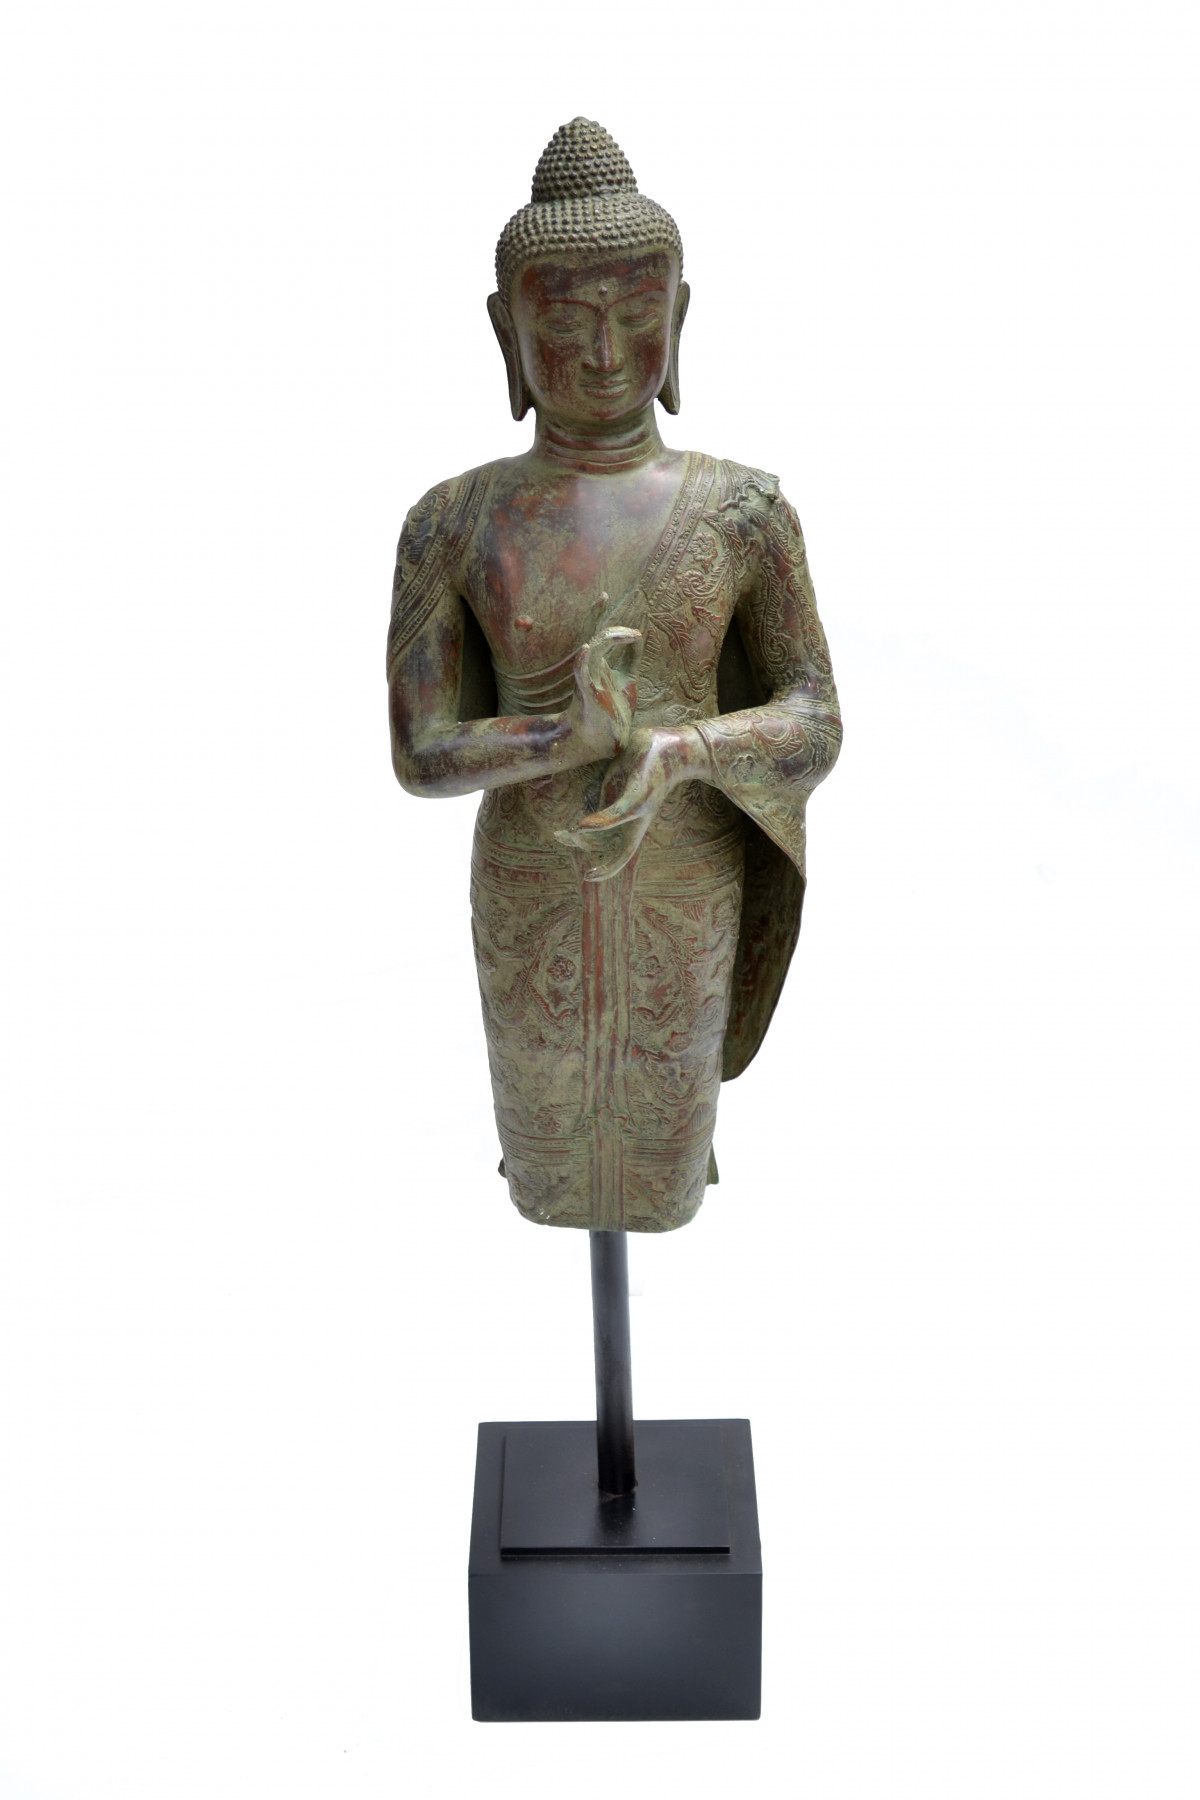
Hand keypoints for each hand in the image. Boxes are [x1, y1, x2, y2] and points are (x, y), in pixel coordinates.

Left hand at [555, 725, 708, 878]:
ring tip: (559, 832)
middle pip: (601, 843)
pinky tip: (573, 817)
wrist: (662, 747)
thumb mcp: (633, 800)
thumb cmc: (654, 777)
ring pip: (596, 828)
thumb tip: (580, 829)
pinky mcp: (612, 789)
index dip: (606, 870)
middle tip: (561, 835)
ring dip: (578, 833)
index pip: (620, 858)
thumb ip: (609, 818)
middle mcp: (626, 820)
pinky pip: (596, 809)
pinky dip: (584, 816)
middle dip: (581, 844)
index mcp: (635, 828)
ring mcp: (618, 805)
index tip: (587, 875)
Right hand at [559, 627, 641, 764]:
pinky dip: (582, 661)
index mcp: (600, 664)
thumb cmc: (614, 711)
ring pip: (591, 652)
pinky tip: (585, 649)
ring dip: (607, 640)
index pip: (604, 637)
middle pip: (599, 640)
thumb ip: (630, 659)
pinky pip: (580, 674)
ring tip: (626, 636)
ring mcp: (589, 680)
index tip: (628, 624)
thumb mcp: (627, 680)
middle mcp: (592, 668)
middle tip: (636, 634)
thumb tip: (637, 638)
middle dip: (616, 632)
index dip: (615, 627)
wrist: (605, 741)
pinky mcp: (588, 694)